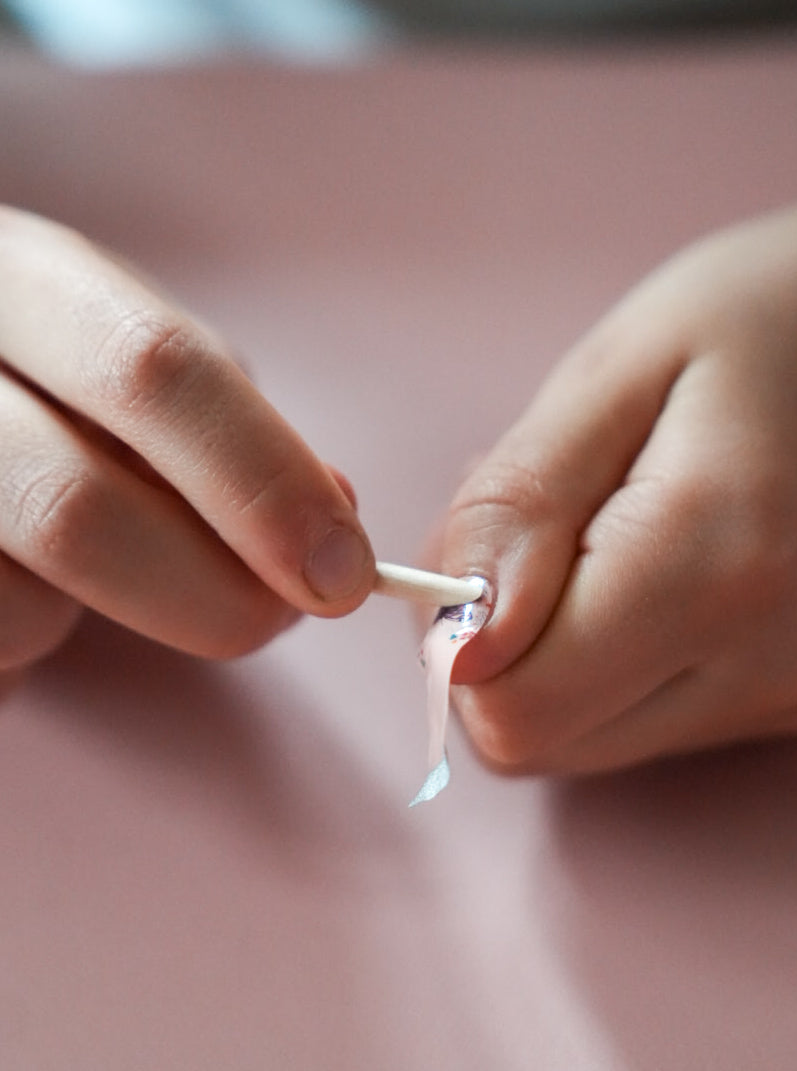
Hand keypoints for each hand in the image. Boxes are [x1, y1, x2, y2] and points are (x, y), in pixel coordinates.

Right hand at [0, 207, 374, 677]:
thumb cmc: (70, 401)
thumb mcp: (149, 379)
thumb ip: (237, 432)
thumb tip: (335, 518)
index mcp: (24, 280)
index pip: (152, 369)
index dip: (263, 479)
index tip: (342, 567)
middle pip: (76, 508)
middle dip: (215, 593)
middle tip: (285, 618)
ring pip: (24, 606)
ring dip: (110, 616)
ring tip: (107, 565)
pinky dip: (40, 641)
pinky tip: (36, 583)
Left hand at [436, 181, 796, 773]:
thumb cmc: (750, 319)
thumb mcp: (608, 375)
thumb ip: (517, 510)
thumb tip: (461, 646)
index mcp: (718, 567)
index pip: (517, 710)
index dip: (458, 640)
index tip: (476, 547)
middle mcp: (767, 662)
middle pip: (541, 742)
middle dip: (491, 648)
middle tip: (526, 530)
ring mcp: (788, 691)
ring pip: (581, 741)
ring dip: (543, 653)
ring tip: (588, 535)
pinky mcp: (790, 697)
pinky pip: (635, 719)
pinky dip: (602, 657)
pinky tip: (635, 566)